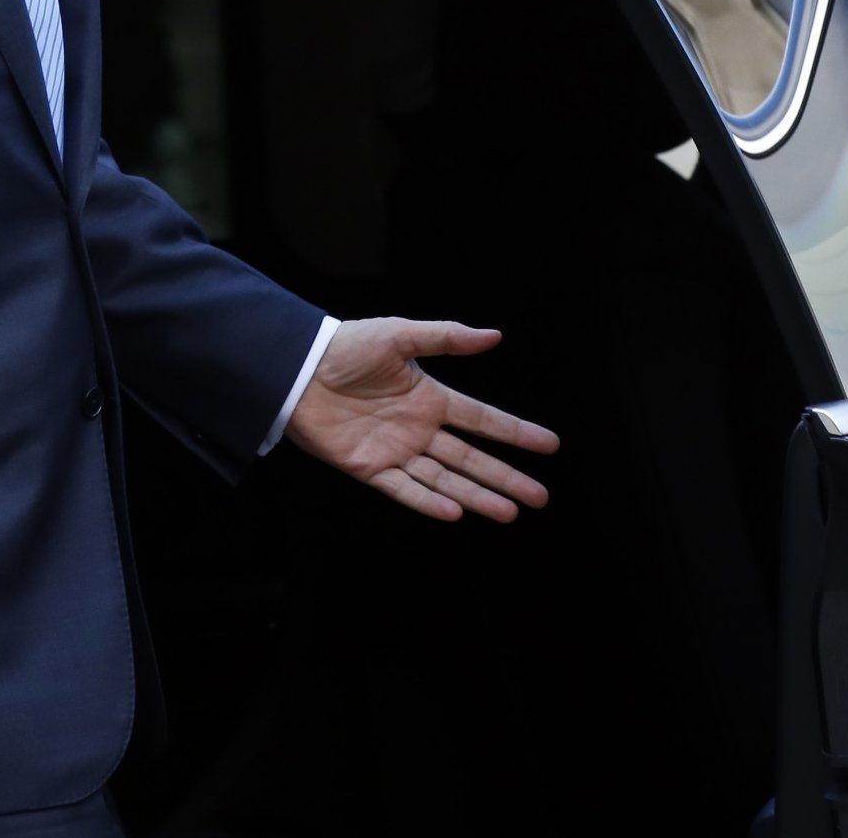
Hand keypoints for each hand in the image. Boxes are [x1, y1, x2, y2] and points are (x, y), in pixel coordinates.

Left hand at [285, 317, 558, 521]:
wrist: (296, 368)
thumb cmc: (345, 347)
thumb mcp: (398, 334)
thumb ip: (445, 337)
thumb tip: (494, 335)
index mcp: (430, 398)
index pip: (482, 420)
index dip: (515, 432)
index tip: (550, 445)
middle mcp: (419, 429)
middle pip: (470, 459)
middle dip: (506, 477)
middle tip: (541, 498)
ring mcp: (396, 450)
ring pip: (445, 479)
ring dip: (477, 496)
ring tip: (510, 512)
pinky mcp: (369, 467)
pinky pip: (403, 488)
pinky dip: (427, 502)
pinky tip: (455, 512)